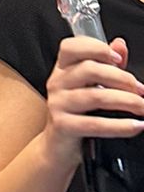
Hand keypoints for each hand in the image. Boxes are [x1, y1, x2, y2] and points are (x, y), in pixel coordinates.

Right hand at [43, 35, 143, 164]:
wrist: (59, 146)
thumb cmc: (78, 113)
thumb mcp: (91, 86)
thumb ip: (107, 65)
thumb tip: (120, 45)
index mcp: (63, 68)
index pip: (71, 47)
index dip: (95, 48)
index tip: (118, 58)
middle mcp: (57, 83)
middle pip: (89, 70)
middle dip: (122, 79)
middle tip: (141, 90)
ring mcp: (58, 104)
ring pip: (95, 97)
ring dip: (126, 101)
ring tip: (142, 107)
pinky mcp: (63, 126)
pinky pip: (95, 124)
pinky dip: (120, 126)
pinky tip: (136, 126)